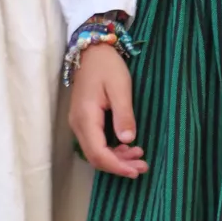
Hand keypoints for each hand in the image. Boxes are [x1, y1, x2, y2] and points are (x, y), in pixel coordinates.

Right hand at [68, 45, 148, 177]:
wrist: (92, 50)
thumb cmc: (107, 66)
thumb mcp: (120, 88)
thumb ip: (123, 114)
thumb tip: (127, 140)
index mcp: (86, 118)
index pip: (98, 153)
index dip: (117, 166)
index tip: (136, 170)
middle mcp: (78, 124)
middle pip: (95, 157)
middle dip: (119, 165)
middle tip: (143, 166)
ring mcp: (79, 123)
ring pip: (95, 151)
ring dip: (116, 159)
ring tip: (139, 158)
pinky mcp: (83, 120)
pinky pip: (95, 142)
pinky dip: (111, 149)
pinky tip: (127, 146)